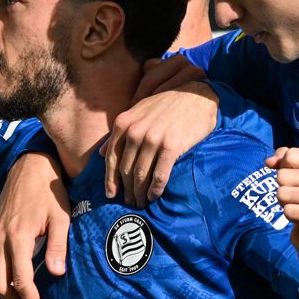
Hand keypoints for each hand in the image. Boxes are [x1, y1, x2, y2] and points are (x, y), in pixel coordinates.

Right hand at [0, 149, 69, 298]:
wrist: (29, 166)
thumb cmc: (49, 192)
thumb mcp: (61, 218)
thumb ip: (58, 246)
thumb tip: (56, 274)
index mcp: (17, 236)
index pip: (21, 280)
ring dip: (5, 289)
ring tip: (26, 295)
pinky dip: (1, 275)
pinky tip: (17, 275)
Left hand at [108, 63, 217, 204]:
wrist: (196, 96)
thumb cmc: (167, 105)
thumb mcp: (138, 112)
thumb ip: (120, 132)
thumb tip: (102, 153)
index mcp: (123, 124)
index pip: (111, 158)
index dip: (110, 180)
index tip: (110, 195)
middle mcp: (135, 132)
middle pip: (125, 169)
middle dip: (126, 189)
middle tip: (130, 203)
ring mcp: (152, 139)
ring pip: (141, 175)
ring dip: (140, 193)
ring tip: (142, 203)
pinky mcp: (171, 146)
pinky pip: (159, 174)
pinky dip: (155, 189)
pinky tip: (155, 196)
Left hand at [270, 146, 298, 244]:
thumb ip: (284, 158)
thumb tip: (269, 162)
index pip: (290, 155)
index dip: (285, 165)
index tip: (295, 174)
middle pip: (282, 176)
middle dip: (283, 185)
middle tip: (297, 192)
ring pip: (282, 194)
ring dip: (285, 201)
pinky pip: (287, 211)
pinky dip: (290, 214)